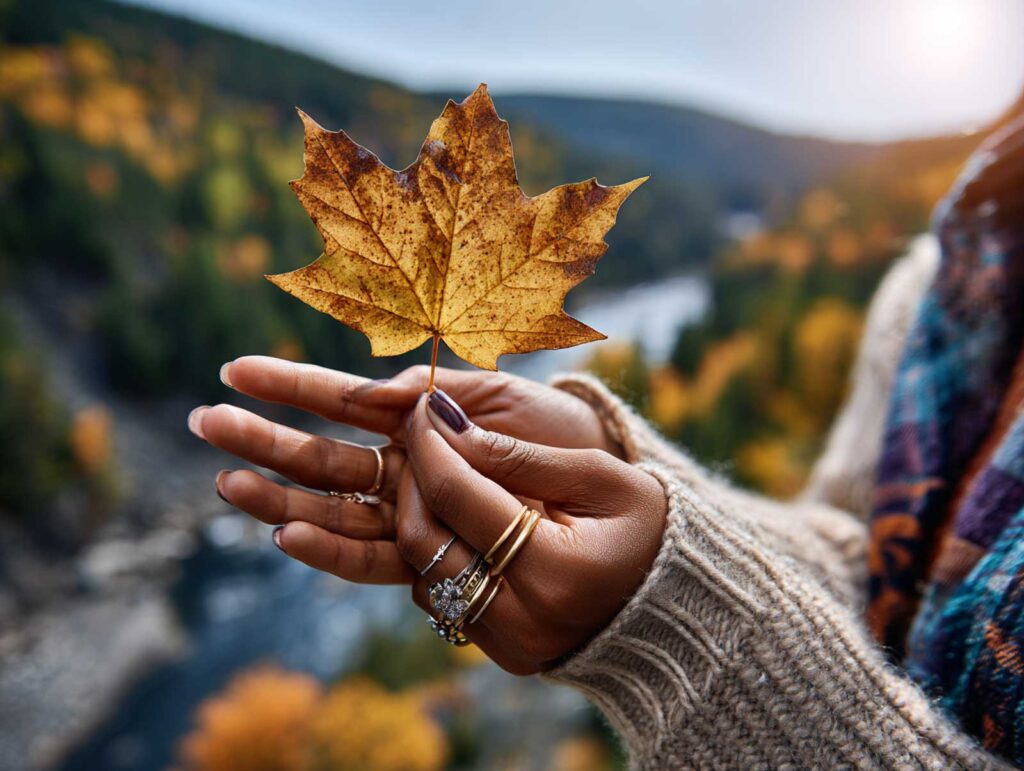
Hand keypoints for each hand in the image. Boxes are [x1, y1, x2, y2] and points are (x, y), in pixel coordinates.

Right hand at [187, 357, 621, 583]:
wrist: (603, 489)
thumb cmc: (556, 432)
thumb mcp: (502, 401)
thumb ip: (442, 401)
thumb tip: (384, 398)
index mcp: (421, 418)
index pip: (342, 399)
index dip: (290, 384)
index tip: (235, 372)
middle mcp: (407, 465)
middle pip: (323, 454)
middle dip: (264, 438)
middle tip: (205, 424)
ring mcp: (415, 509)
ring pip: (334, 504)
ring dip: (280, 495)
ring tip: (228, 482)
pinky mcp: (433, 553)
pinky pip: (374, 554)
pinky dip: (331, 546)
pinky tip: (288, 532)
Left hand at [396, 388, 666, 674]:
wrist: (679, 602)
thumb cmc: (649, 527)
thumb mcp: (599, 477)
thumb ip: (520, 455)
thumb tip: (449, 427)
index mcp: (555, 568)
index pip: (457, 496)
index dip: (429, 445)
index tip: (423, 408)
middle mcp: (524, 617)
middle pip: (424, 538)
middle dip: (412, 478)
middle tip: (424, 436)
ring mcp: (510, 642)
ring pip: (422, 573)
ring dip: (419, 517)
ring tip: (442, 475)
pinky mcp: (503, 652)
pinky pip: (441, 599)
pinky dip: (438, 554)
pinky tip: (460, 520)